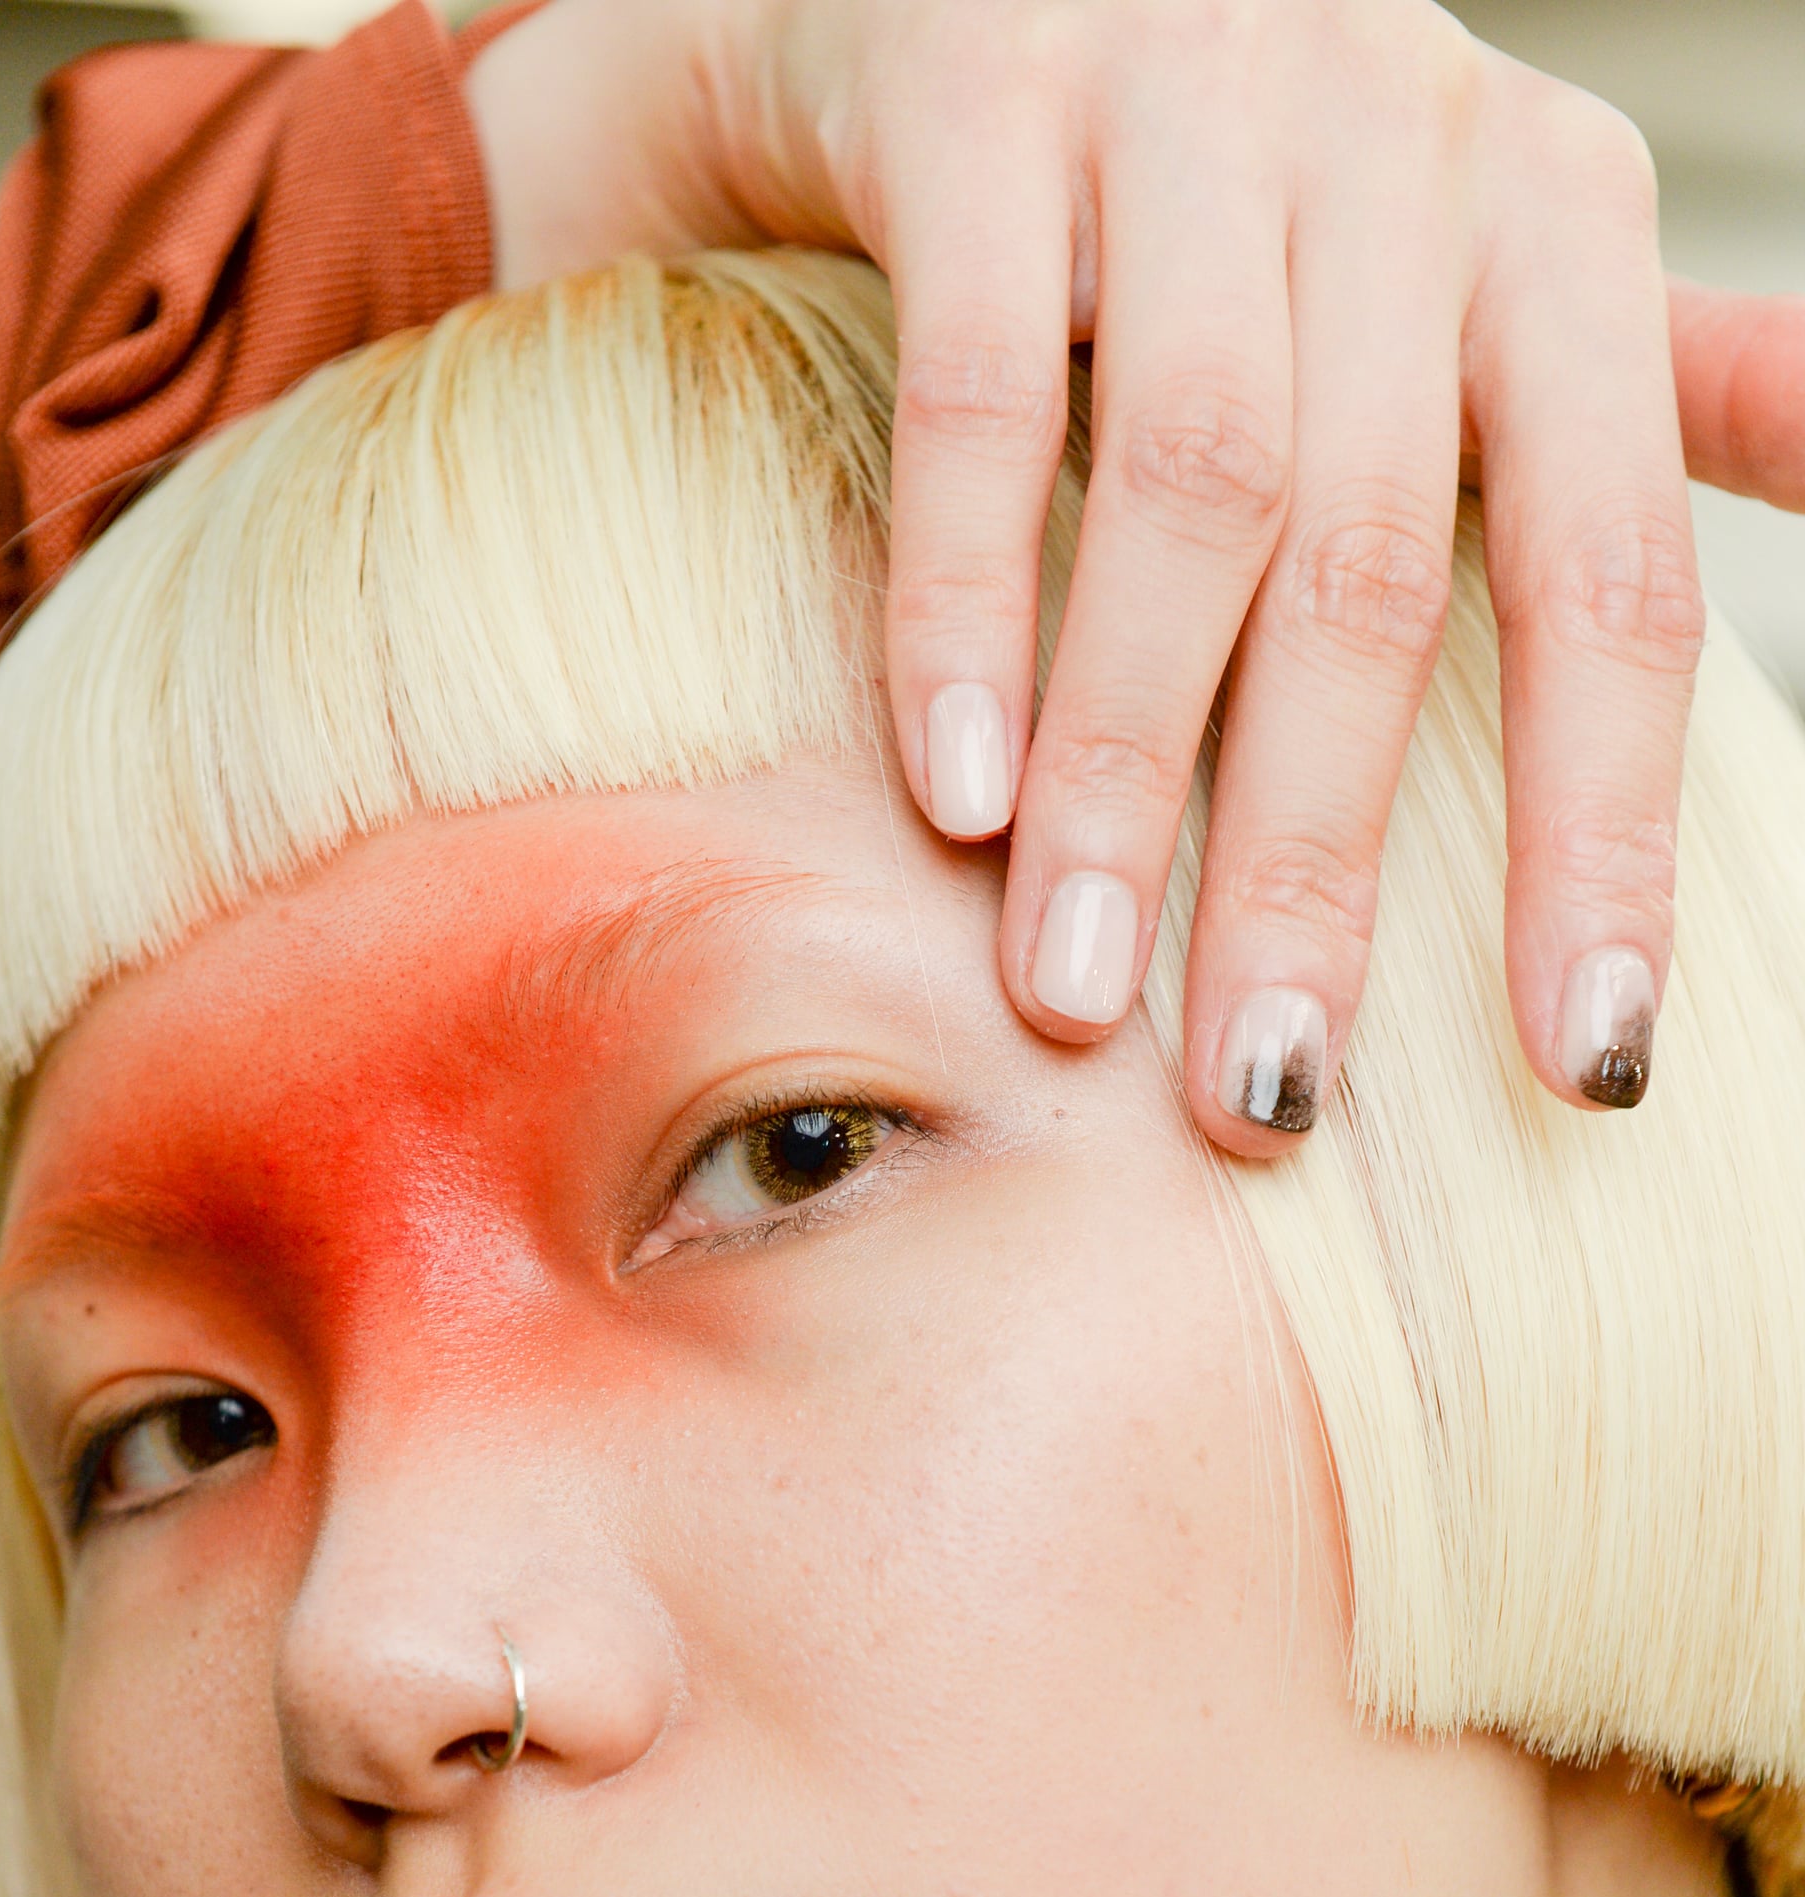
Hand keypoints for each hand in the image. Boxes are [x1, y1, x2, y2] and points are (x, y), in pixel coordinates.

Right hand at [463, 0, 1789, 1144]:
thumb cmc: (1207, 176)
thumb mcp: (1451, 266)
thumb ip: (1639, 378)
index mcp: (1547, 217)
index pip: (1606, 576)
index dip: (1601, 840)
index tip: (1582, 1069)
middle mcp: (1402, 132)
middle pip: (1385, 567)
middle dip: (1320, 862)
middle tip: (1267, 1097)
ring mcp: (1190, 85)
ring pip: (1198, 484)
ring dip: (1136, 770)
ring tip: (1075, 995)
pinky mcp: (975, 76)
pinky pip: (981, 382)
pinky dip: (966, 601)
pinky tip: (954, 794)